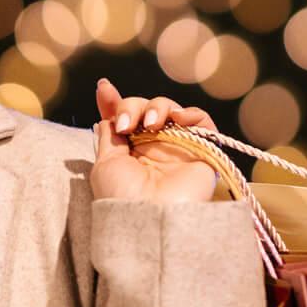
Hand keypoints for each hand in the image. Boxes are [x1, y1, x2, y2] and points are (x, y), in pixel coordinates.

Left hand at [90, 77, 221, 203]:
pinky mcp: (202, 153)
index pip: (125, 119)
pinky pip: (203, 123)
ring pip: (171, 110)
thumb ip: (108, 136)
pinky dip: (192, 113)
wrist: (150, 219)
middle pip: (145, 108)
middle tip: (125, 124)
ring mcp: (178, 149)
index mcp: (130, 153)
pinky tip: (178, 119)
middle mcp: (154, 149)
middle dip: (132, 106)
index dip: (115, 102)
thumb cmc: (123, 197)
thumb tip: (106, 116)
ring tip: (150, 123)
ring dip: (158, 106)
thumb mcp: (105, 164)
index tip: (104, 88)